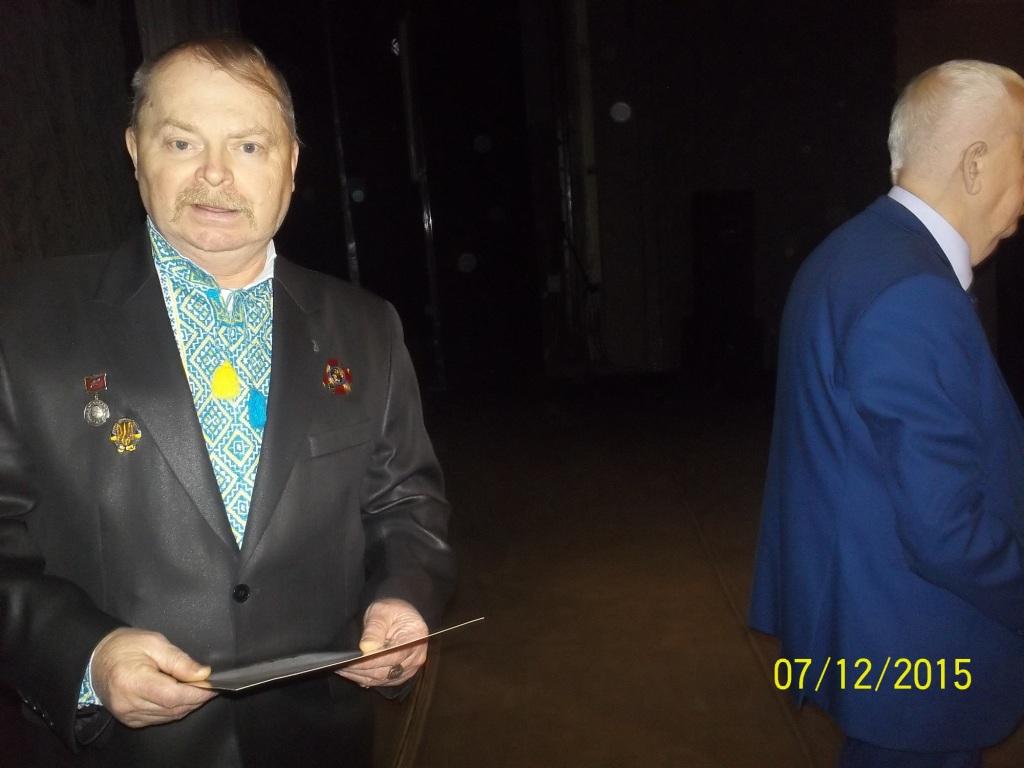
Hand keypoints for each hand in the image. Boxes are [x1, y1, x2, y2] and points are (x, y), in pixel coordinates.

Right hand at [90, 628, 216, 727]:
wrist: (97, 659)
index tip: (214, 685)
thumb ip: (180, 661)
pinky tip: (181, 694)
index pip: (172, 696)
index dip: (197, 693)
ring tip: (197, 687)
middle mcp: (128, 704)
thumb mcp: (155, 643)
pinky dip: (175, 708)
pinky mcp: (130, 720)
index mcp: (132, 681)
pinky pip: (160, 718)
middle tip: (210, 684)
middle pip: (173, 708)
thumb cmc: (125, 646)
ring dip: (188, 703)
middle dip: (196, 697)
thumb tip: (203, 674)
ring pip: (169, 716)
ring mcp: (128, 715)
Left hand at [336, 598, 427, 687]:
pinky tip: (351, 672)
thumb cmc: (393, 610)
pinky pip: (381, 681)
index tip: (353, 661)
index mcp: (415, 638)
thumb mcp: (382, 611)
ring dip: (360, 676)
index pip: (394, 656)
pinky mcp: (399, 675)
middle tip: (341, 665)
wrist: (401, 615)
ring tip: (342, 668)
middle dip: (362, 670)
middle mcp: (416, 657)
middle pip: (386, 671)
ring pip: (382, 679)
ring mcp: (408, 669)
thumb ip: (375, 628)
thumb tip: (366, 647)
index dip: (372, 661)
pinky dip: (364, 678)